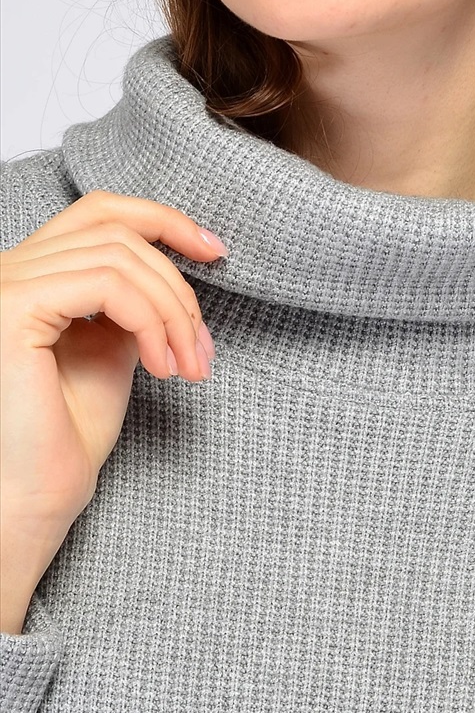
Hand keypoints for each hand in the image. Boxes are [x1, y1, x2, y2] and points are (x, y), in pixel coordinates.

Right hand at [0, 189, 226, 599]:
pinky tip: (163, 366)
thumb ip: (131, 305)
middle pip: (116, 230)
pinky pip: (107, 283)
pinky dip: (151, 320)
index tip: (216, 251)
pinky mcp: (13, 306)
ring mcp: (6, 284)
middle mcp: (9, 269)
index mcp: (30, 275)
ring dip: (173, 312)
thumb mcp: (112, 353)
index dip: (163, 220)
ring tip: (190, 367)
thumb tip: (169, 276)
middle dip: (179, 286)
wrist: (34, 500)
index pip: (99, 212)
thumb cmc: (67, 439)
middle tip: (204, 349)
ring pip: (120, 257)